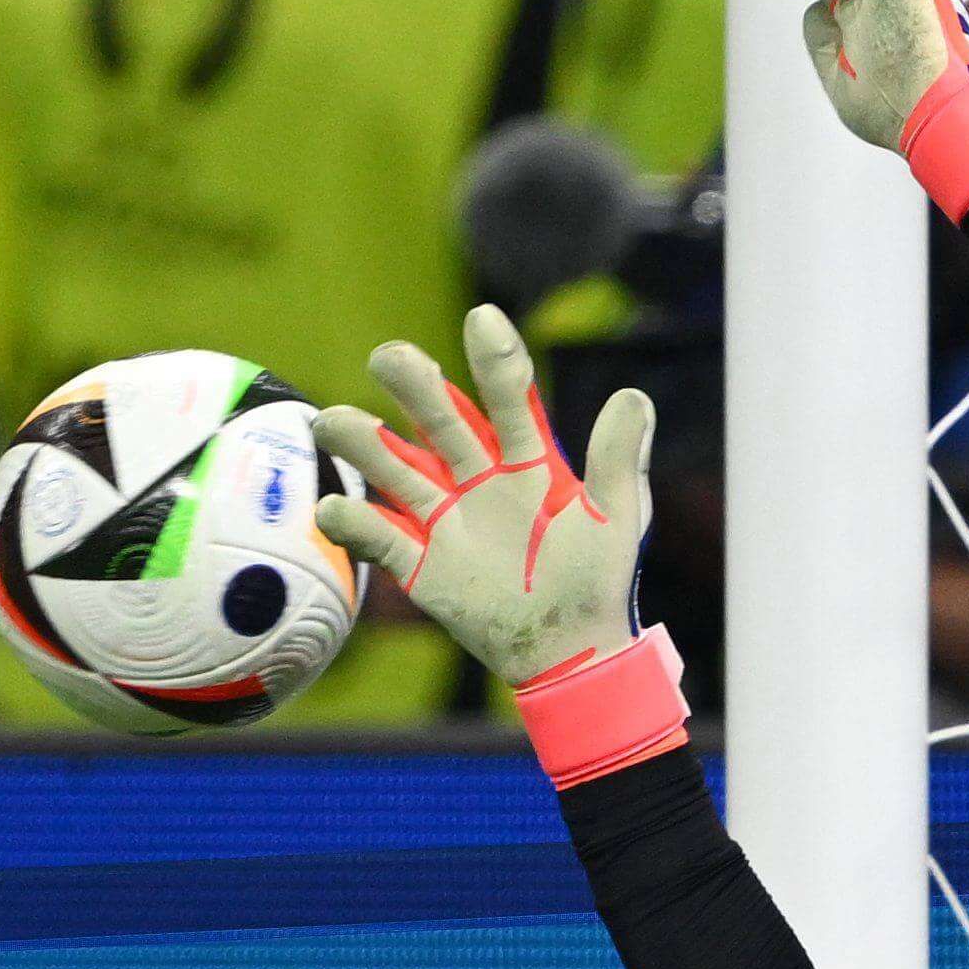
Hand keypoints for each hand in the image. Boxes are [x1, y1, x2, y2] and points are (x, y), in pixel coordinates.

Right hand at [311, 306, 651, 688]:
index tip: (483, 318)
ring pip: (395, 469)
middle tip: (391, 357)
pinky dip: (353, 524)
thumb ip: (619, 461)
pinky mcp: (420, 563)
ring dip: (363, 443)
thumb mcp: (618, 517)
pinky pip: (379, 538)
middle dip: (415, 388)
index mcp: (528, 462)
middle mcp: (477, 478)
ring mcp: (444, 518)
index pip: (508, 400)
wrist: (572, 650)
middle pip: (440, 422)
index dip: (496, 362)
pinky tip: (335, 510)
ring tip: (334, 422)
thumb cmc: (596, 577)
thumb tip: (634, 398)